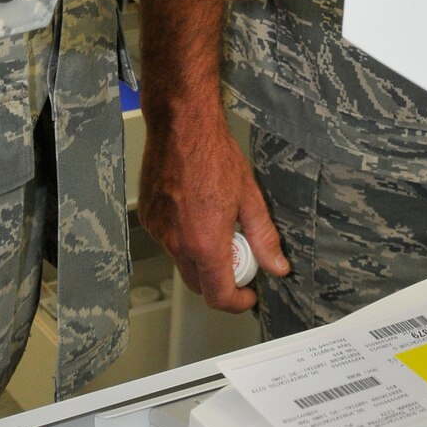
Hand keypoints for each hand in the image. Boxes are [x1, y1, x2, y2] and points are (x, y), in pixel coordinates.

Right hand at [139, 105, 286, 312]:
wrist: (180, 125)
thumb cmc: (214, 154)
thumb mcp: (249, 197)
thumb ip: (263, 237)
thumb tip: (277, 266)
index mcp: (205, 243)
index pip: (219, 296)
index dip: (237, 302)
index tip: (248, 294)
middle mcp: (177, 243)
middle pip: (198, 284)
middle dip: (220, 281)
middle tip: (237, 255)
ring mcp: (158, 231)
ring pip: (182, 261)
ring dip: (200, 256)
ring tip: (215, 224)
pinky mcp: (148, 217)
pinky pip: (167, 240)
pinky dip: (182, 237)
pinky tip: (194, 211)